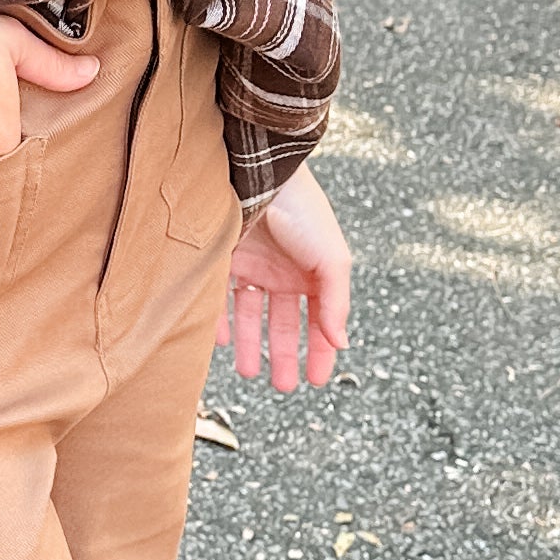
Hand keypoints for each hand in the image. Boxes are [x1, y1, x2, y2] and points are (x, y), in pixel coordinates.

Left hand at [218, 167, 349, 389]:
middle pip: (284, 321)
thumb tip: (342, 344)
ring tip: (249, 371)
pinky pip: (218, 298)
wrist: (258, 174)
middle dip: (284, 354)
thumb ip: (336, 305)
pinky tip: (220, 342)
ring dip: (250, 344)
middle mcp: (282, 270)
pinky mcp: (221, 259)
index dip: (320, 349)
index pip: (320, 319)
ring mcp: (251, 264)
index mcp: (313, 271)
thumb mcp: (332, 260)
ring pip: (250, 314)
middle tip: (283, 386)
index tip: (317, 380)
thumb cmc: (302, 212)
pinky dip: (219, 321)